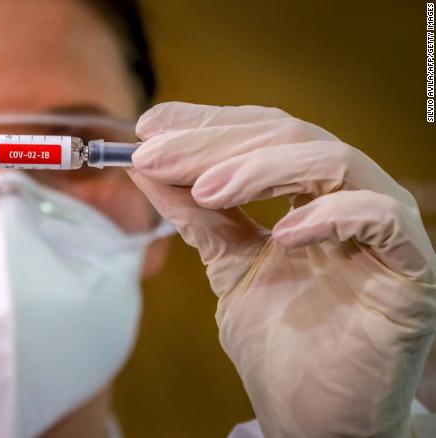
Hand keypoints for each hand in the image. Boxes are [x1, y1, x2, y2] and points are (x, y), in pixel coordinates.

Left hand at [129, 102, 435, 436]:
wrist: (315, 417)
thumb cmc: (279, 344)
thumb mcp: (226, 264)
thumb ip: (195, 215)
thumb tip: (145, 164)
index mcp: (308, 194)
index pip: (261, 133)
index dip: (207, 122)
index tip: (148, 126)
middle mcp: (348, 197)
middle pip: (290, 136)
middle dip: (216, 142)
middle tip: (158, 154)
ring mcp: (383, 227)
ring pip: (333, 160)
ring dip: (260, 169)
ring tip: (206, 191)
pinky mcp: (413, 266)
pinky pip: (379, 216)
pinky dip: (326, 215)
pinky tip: (280, 236)